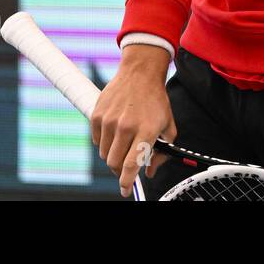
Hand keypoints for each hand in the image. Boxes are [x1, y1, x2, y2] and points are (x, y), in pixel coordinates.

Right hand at [90, 45, 175, 197]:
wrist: (140, 72)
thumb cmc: (155, 100)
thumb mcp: (167, 125)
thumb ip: (162, 151)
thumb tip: (150, 171)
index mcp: (145, 130)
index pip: (131, 165)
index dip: (126, 182)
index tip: (125, 190)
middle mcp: (126, 127)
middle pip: (114, 163)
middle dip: (119, 170)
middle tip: (125, 165)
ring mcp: (110, 120)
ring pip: (104, 154)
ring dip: (112, 154)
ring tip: (122, 142)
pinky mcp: (97, 115)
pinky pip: (96, 140)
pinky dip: (103, 142)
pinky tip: (113, 131)